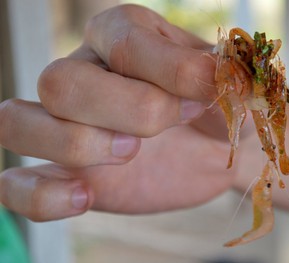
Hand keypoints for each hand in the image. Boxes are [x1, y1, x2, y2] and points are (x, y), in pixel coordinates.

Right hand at [0, 4, 236, 220]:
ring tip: (130, 153)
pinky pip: (15, 185)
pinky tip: (86, 197)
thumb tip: (215, 75)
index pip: (121, 40)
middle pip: (62, 82)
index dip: (170, 72)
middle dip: (130, 110)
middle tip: (172, 124)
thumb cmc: (217, 110)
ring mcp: (65, 124)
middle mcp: (84, 72)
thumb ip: (224, 77)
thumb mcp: (230, 88)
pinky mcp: (63, 173)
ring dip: (77, 143)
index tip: (209, 93)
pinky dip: (42, 196)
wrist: (211, 151)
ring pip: (17, 122)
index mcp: (123, 36)